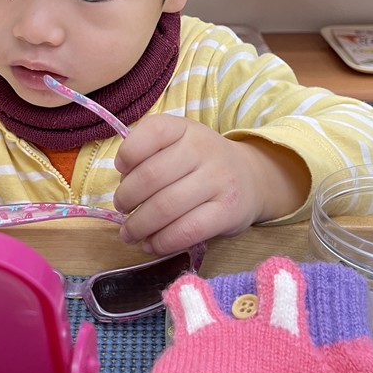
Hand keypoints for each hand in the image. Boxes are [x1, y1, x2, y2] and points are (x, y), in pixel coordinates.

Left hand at [113, 115, 300, 254]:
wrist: (251, 179)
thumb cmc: (201, 163)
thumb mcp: (179, 143)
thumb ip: (149, 154)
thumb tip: (122, 186)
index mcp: (186, 128)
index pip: (153, 132)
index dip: (128, 153)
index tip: (121, 170)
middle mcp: (204, 149)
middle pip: (151, 176)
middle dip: (126, 198)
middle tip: (121, 209)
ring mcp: (219, 180)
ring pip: (166, 207)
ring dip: (139, 226)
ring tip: (130, 233)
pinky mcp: (228, 212)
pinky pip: (187, 231)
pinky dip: (162, 242)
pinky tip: (152, 244)